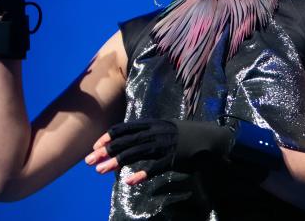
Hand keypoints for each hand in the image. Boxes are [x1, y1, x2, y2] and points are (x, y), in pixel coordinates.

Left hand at [84, 119, 232, 185]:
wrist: (214, 139)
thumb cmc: (189, 135)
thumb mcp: (167, 129)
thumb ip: (150, 133)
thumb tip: (131, 140)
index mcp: (154, 123)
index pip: (126, 127)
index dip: (109, 136)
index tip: (96, 145)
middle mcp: (157, 132)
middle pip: (126, 141)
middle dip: (106, 150)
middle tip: (89, 160)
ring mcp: (165, 145)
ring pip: (135, 153)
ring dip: (116, 162)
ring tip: (101, 170)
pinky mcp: (174, 158)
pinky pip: (155, 168)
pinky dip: (141, 174)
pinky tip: (129, 181)